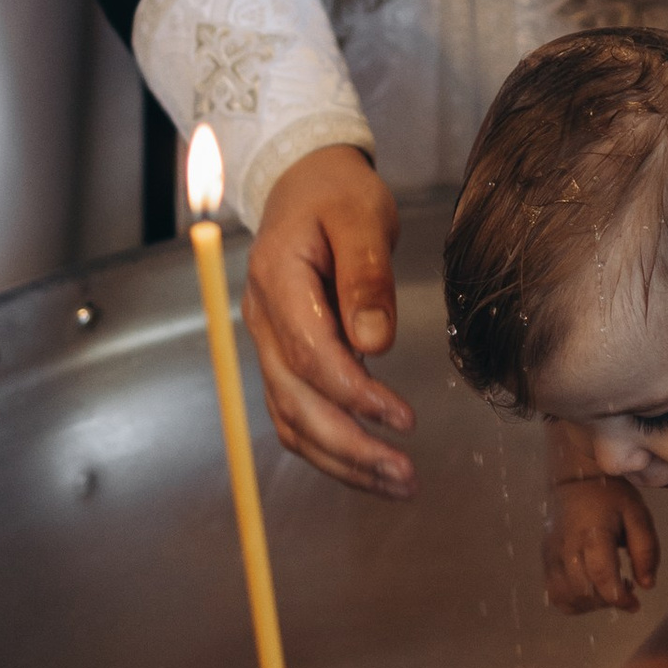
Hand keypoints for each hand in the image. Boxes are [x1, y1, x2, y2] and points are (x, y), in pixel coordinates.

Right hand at [241, 144, 414, 497]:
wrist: (303, 185)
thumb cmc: (335, 196)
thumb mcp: (360, 216)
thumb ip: (366, 276)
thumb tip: (376, 344)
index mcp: (276, 280)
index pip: (308, 354)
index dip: (353, 394)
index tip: (402, 419)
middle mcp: (262, 320)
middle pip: (295, 401)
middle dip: (349, 447)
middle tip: (405, 475)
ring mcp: (267, 344)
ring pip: (291, 420)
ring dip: (341, 460)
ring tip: (397, 482)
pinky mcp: (283, 359)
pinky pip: (297, 416)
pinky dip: (330, 448)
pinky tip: (370, 466)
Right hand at [544, 472, 658, 614]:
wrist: (575, 479)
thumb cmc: (611, 496)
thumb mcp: (638, 515)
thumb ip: (646, 550)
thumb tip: (647, 586)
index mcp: (593, 533)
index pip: (601, 575)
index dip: (619, 598)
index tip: (635, 603)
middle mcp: (567, 547)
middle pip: (583, 592)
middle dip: (608, 602)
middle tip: (625, 588)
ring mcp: (551, 555)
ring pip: (566, 597)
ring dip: (590, 604)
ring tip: (607, 589)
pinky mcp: (545, 559)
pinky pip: (554, 593)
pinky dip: (574, 601)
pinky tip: (590, 589)